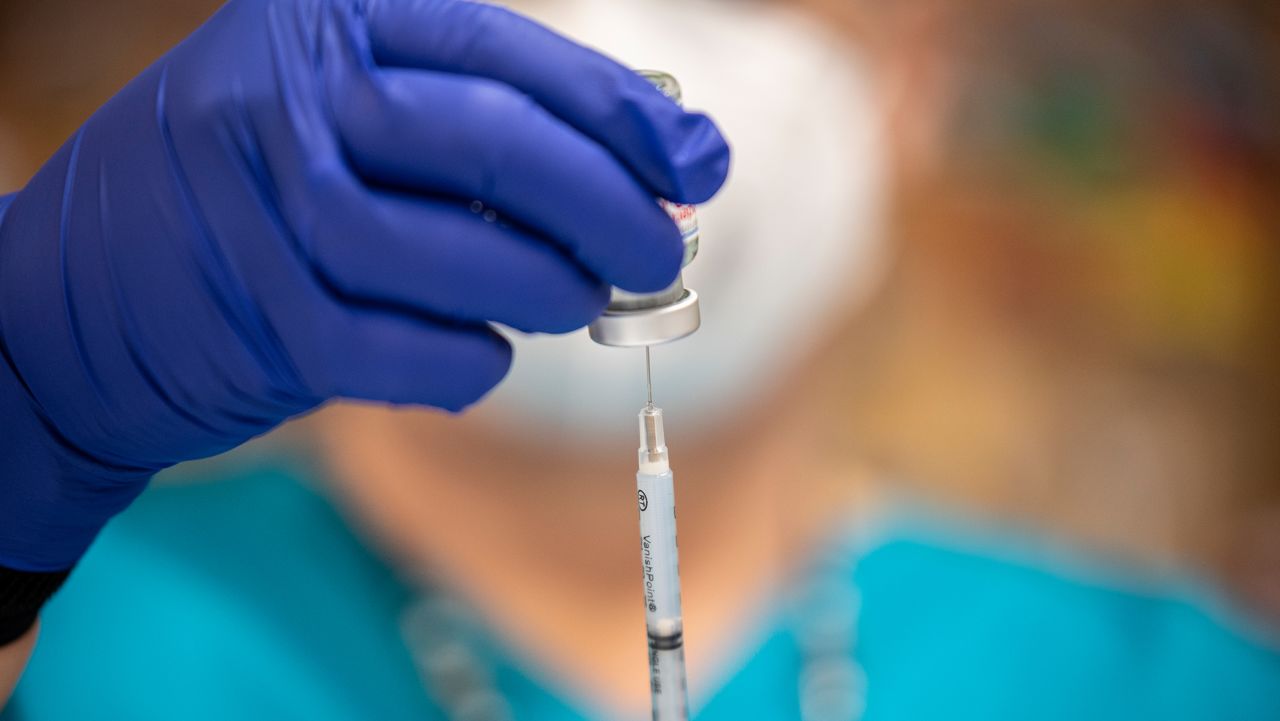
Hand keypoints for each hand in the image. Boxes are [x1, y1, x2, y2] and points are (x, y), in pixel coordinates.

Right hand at [0, 0, 729, 574]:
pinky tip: (488, 356)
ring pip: (455, 256)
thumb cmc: (253, 188)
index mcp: (331, 24)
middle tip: (659, 254)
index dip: (622, 117)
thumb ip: (479, 121)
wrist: (79, 291)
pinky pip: (404, 350)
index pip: (510, 56)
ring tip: (580, 301)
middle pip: (496, 149)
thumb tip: (652, 163)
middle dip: (608, 209)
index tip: (695, 164)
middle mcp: (289, 99)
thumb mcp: (344, 108)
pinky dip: (470, 364)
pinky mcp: (259, 320)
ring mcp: (265, 211)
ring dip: (549, 290)